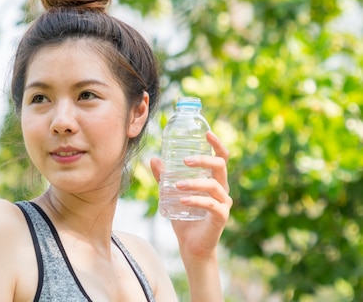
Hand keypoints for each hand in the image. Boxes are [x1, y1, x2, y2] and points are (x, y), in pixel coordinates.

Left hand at [150, 131, 232, 258]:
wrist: (191, 245)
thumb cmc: (184, 217)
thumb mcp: (171, 194)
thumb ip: (164, 178)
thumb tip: (154, 159)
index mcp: (214, 180)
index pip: (221, 157)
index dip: (216, 144)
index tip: (206, 132)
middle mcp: (222, 189)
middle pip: (221, 166)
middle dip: (203, 159)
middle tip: (185, 160)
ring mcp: (224, 203)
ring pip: (214, 185)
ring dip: (194, 182)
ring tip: (176, 185)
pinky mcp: (221, 217)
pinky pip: (211, 204)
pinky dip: (196, 200)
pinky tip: (182, 199)